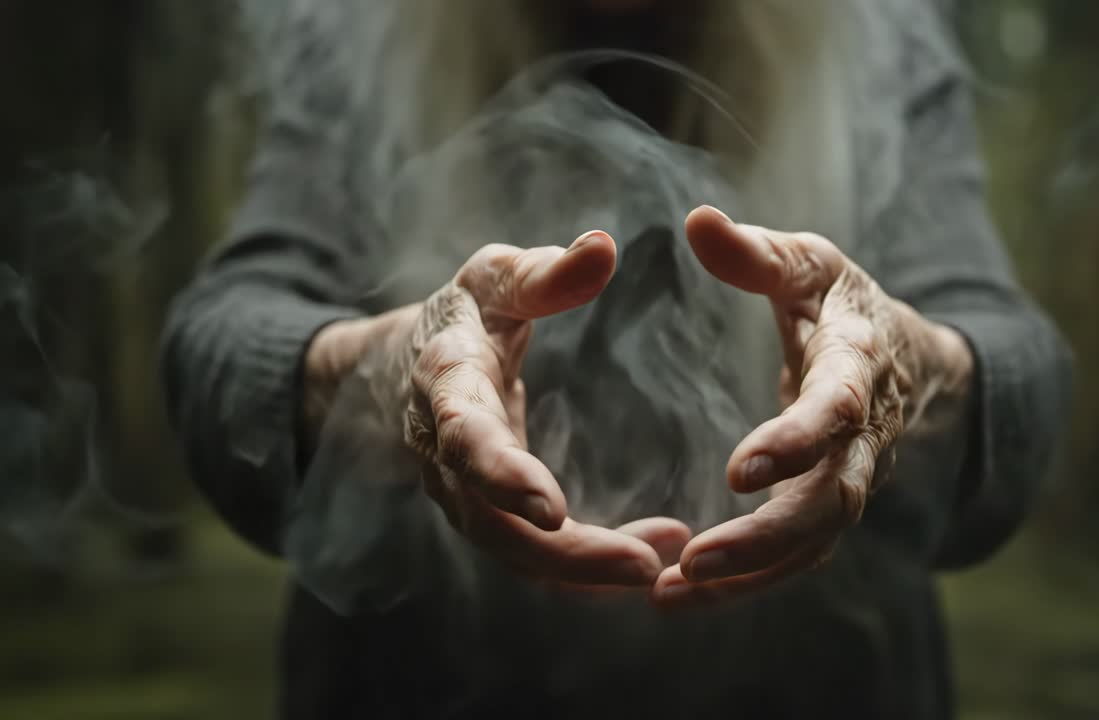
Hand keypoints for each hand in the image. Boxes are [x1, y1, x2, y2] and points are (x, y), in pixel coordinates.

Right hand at [305, 231, 688, 587]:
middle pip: (491, 522)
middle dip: (564, 553)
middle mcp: (444, 453)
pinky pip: (531, 553)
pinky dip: (584, 565)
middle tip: (645, 565)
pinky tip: (648, 558)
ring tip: (659, 566)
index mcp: (446, 385)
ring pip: (513, 551)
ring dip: (584, 570)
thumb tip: (603, 248)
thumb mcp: (494, 278)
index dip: (502, 475)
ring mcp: (461, 492)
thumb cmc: (464, 314)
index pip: (466, 437)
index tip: (552, 509)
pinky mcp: (487, 514)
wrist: (404, 364)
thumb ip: (544, 273)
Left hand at [651, 206, 973, 607]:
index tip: (740, 471)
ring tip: (670, 593)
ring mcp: (856, 477)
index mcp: (859, 364)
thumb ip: (756, 252)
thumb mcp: (810, 263)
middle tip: (693, 560)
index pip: (837, 411)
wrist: (910, 358)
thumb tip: (696, 220)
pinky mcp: (834, 504)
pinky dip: (747, 579)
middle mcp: (866, 433)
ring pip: (815, 542)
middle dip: (765, 537)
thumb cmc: (844, 304)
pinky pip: (799, 554)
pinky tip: (683, 592)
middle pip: (831, 501)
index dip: (797, 442)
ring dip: (747, 574)